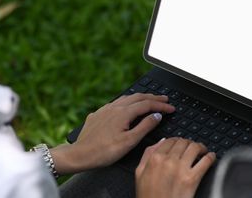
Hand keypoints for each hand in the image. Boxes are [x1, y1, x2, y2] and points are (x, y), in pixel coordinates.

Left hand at [50, 93, 174, 173]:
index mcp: (124, 113)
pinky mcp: (98, 114)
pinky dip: (127, 102)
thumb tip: (157, 115)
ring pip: (126, 98)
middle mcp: (114, 107)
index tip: (171, 108)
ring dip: (140, 98)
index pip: (147, 104)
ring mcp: (105, 109)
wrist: (79, 154)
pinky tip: (126, 107)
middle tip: (165, 99)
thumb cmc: (104, 151)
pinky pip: (116, 103)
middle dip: (153, 97)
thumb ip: (145, 126)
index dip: (161, 105)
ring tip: (149, 100)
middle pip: (138, 97)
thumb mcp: (129, 141)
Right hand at [135, 138, 215, 197]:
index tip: (182, 144)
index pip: (171, 140)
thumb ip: (148, 154)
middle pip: (184, 142)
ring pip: (195, 147)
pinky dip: (211, 157)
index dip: (178, 140)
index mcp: (155, 158)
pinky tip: (211, 157)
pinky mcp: (192, 179)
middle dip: (190, 143)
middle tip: (193, 148)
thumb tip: (161, 141)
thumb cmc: (149, 197)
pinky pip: (205, 161)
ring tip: (203, 151)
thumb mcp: (140, 173)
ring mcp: (180, 169)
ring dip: (201, 147)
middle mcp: (168, 161)